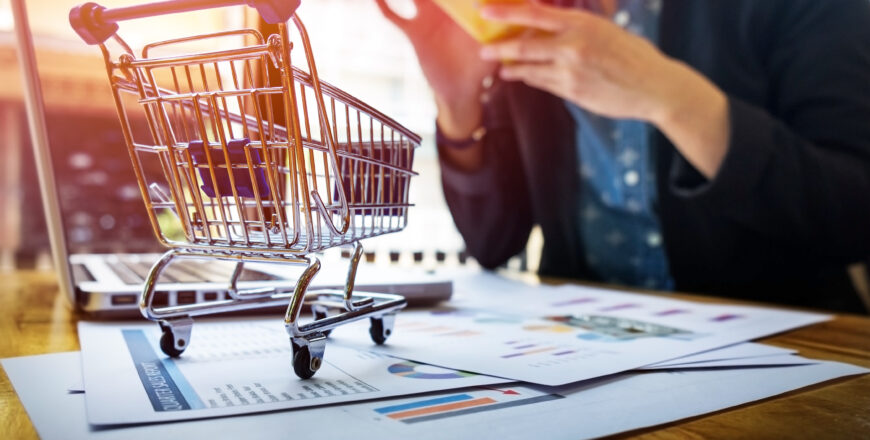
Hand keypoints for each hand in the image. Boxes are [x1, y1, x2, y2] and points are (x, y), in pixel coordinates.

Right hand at [376, 0, 497, 137]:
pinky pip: (396, 18)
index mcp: (467, 13)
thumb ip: (498, 39)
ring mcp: (428, 21)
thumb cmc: (480, 72)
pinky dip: (385, 7)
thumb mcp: (490, 54)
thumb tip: (515, 25)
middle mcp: (447, 13)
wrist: (459, 93)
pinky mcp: (414, 33)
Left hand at [479, 2, 729, 176]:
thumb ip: (577, 29)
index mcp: (582, 24)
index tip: (485, 12)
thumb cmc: (633, 55)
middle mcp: (573, 47)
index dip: (506, 13)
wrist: (655, 87)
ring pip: (531, 69)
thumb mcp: (607, 31)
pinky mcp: (572, 93)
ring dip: (513, 68)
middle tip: (484, 51)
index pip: (534, 15)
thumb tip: (549, 28)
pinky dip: (531, 79)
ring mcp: (571, 72)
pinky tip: (523, 77)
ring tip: (502, 68)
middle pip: (524, 46)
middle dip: (500, 49)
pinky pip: (544, 84)